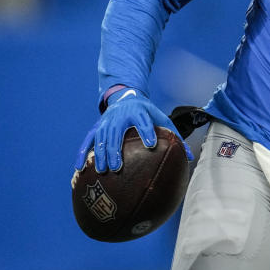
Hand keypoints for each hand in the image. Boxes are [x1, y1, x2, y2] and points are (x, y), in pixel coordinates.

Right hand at [75, 89, 192, 172]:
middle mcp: (120, 116)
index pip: (143, 121)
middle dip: (116, 150)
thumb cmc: (148, 113)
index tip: (150, 145)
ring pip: (101, 139)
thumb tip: (189, 158)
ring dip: (100, 155)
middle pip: (117, 133)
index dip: (146, 132)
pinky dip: (82, 153)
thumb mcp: (162, 120)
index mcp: (139, 112)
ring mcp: (106, 122)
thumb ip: (175, 137)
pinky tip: (80, 168)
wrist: (126, 97)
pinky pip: (87, 141)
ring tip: (103, 172)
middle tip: (118, 168)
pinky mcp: (96, 127)